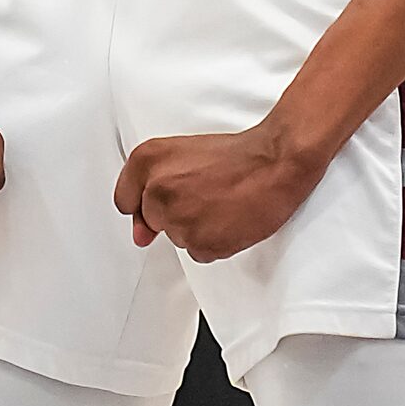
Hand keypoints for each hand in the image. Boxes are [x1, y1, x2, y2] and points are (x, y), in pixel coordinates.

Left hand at [114, 125, 325, 262]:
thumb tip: (141, 235)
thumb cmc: (240, 155)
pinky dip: (215, 241)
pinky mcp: (200, 243)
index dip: (145, 202)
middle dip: (178, 212)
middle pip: (154, 220)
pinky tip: (230, 218)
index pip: (125, 199)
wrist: (279, 161)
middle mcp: (157, 190)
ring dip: (198, 227)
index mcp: (148, 160)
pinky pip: (199, 252)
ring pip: (177, 237)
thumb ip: (151, 189)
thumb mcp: (185, 153)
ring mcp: (177, 219)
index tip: (168, 198)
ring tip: (224, 202)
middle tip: (208, 193)